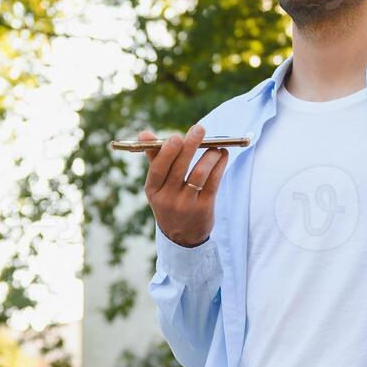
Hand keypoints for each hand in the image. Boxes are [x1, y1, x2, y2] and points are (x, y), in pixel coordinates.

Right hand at [139, 124, 228, 247]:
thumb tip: (144, 133)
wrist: (182, 237)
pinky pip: (213, 182)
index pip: (158, 169)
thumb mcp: (158, 185)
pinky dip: (219, 165)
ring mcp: (186, 204)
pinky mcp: (204, 208)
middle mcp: (167, 199)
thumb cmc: (169, 201)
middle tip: (199, 129)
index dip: (166, 153)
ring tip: (216, 146)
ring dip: (209, 155)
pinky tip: (222, 154)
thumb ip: (154, 158)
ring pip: (199, 174)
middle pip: (179, 168)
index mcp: (153, 190)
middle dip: (190, 146)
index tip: (175, 136)